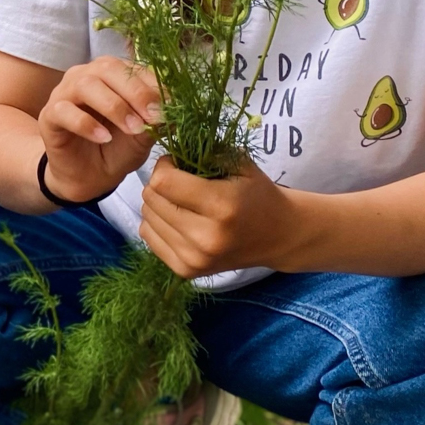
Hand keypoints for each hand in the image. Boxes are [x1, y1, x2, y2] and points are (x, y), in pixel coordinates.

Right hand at [36, 56, 160, 203]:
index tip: (172, 108)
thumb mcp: (143, 135)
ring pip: (85, 85)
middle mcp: (85, 75)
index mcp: (111, 73)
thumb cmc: (116, 148)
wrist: (89, 177)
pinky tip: (103, 138)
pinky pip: (65, 111)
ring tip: (132, 129)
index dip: (153, 85)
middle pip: (108, 69)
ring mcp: (64, 93)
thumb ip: (157, 120)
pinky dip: (86, 124)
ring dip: (114, 106)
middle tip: (153, 117)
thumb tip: (177, 108)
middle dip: (135, 92)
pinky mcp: (49, 115)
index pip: (133, 67)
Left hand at [139, 157, 296, 277]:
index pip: (163, 182)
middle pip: (151, 199)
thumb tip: (165, 153)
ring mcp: (195, 259)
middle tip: (179, 182)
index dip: (164, 166)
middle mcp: (206, 237)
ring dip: (157, 204)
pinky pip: (148, 237)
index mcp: (221, 206)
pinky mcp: (186, 271)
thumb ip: (202, 152)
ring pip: (146, 218)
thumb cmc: (257, 193)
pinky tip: (177, 219)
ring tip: (180, 201)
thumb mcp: (238, 163)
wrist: (279, 236)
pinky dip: (156, 224)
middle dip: (159, 184)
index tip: (177, 163)